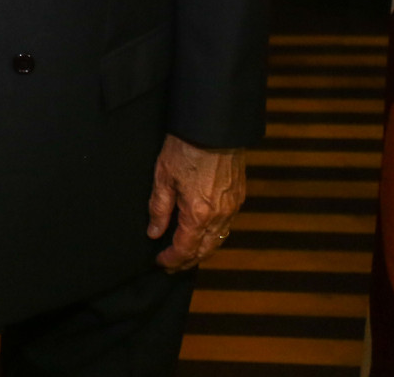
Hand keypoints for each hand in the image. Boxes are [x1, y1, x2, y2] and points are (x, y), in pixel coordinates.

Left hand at [148, 133, 245, 271]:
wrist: (213, 127)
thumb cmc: (184, 148)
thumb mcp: (163, 177)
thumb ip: (159, 209)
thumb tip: (154, 233)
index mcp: (199, 213)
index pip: (185, 248)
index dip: (172, 259)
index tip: (160, 263)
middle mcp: (220, 215)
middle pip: (205, 250)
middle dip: (188, 261)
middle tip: (173, 265)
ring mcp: (233, 206)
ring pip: (219, 239)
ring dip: (203, 250)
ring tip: (187, 254)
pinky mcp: (239, 196)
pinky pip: (227, 225)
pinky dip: (214, 235)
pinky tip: (204, 233)